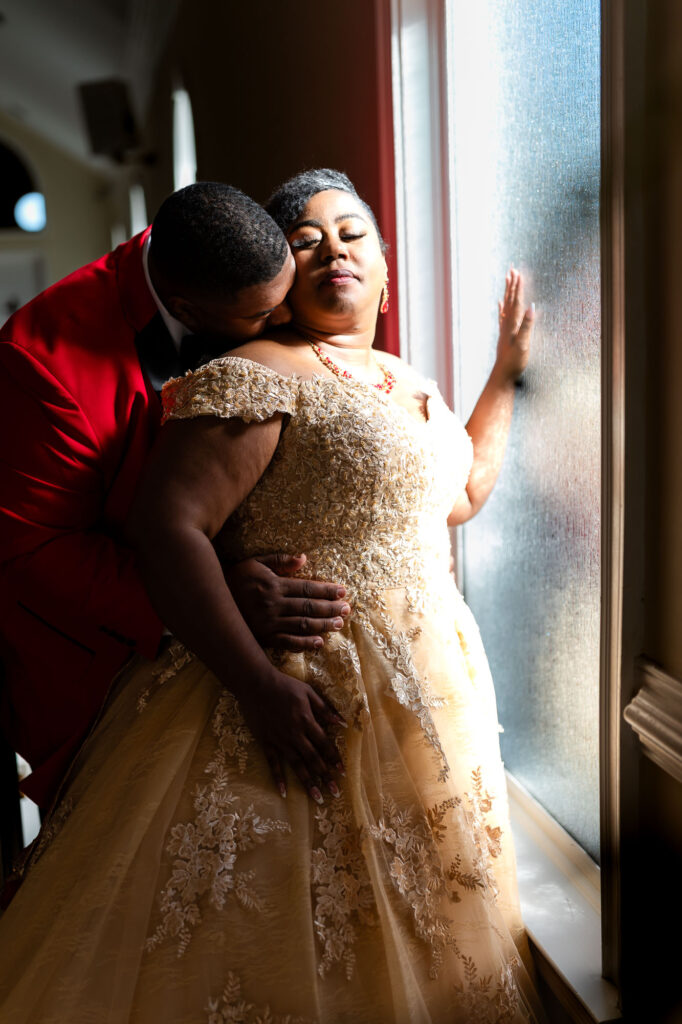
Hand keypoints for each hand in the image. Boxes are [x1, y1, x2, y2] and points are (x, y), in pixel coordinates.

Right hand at [224, 553, 350, 650]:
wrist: (208, 601)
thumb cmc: (234, 579)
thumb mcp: (254, 563)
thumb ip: (279, 560)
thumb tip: (304, 558)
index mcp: (273, 584)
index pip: (307, 588)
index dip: (327, 590)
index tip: (343, 591)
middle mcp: (273, 604)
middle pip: (309, 607)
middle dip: (330, 608)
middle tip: (347, 610)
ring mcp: (268, 623)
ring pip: (302, 624)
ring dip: (323, 625)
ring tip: (339, 625)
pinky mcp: (263, 638)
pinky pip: (287, 642)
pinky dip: (304, 643)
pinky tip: (319, 643)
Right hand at [239, 667, 345, 803]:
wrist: (256, 683)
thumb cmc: (285, 685)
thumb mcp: (309, 692)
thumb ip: (325, 709)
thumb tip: (342, 723)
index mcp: (306, 720)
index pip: (324, 744)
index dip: (334, 758)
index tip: (342, 772)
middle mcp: (294, 734)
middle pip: (313, 759)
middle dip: (325, 776)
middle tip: (335, 792)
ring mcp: (279, 740)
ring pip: (296, 765)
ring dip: (308, 782)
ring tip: (317, 797)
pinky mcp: (266, 742)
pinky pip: (273, 764)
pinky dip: (278, 778)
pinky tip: (283, 792)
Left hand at [495, 267, 533, 382]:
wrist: (502, 376)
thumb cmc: (514, 362)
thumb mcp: (523, 345)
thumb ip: (527, 326)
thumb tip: (532, 308)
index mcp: (512, 325)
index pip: (516, 302)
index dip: (518, 288)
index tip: (518, 273)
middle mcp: (507, 325)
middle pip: (510, 301)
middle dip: (512, 285)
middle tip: (512, 270)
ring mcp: (505, 329)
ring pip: (506, 306)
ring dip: (508, 293)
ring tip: (507, 280)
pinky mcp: (505, 335)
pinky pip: (503, 317)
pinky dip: (503, 308)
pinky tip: (501, 303)